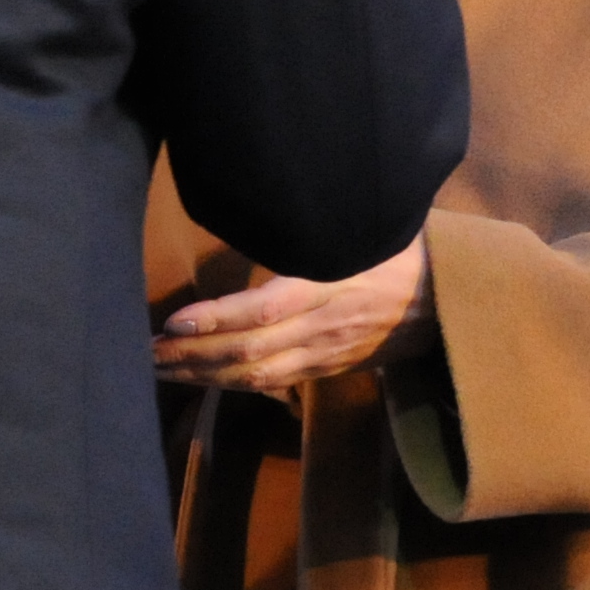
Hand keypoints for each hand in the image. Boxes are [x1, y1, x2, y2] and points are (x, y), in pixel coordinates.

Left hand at [151, 239, 432, 393]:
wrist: (442, 303)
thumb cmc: (395, 253)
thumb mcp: (358, 233)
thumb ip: (312, 233)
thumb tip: (264, 204)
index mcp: (329, 288)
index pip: (266, 309)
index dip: (218, 318)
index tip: (174, 320)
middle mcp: (322, 328)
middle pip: (249, 351)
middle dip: (193, 353)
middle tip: (146, 349)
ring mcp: (323, 355)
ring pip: (254, 375)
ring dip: (203, 373)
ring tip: (160, 366)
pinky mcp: (324, 371)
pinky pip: (270, 384)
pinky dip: (229, 382)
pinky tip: (199, 376)